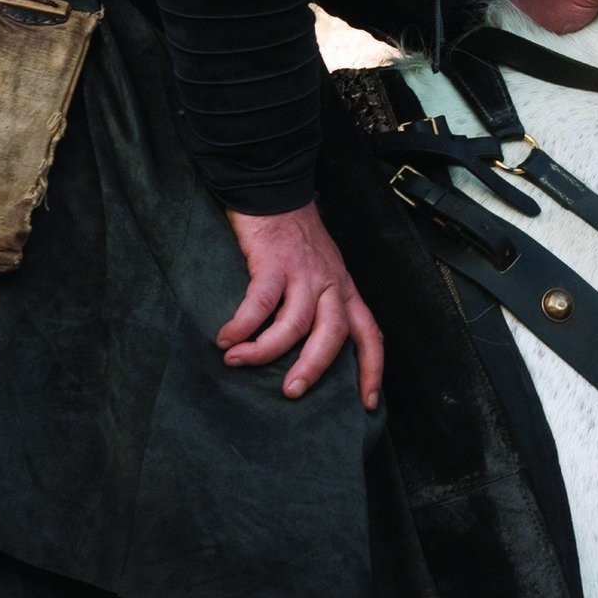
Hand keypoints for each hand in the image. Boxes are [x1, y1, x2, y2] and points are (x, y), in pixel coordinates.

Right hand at [218, 202, 383, 410]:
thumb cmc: (295, 239)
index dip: (372, 369)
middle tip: (292, 391)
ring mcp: (304, 273)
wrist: (276, 194)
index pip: (370, 334)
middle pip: (335, 333)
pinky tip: (226, 338)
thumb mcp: (321, 274)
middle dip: (314, 367)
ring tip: (238, 361)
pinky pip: (260, 301)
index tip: (367, 403)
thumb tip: (303, 354)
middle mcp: (331, 284)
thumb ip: (318, 307)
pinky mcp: (274, 262)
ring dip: (266, 350)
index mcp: (345, 291)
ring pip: (296, 322)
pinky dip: (243, 325)